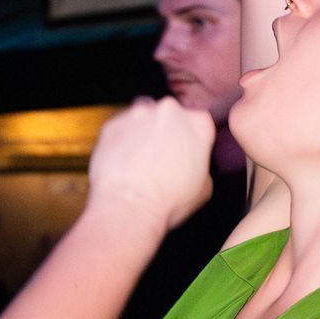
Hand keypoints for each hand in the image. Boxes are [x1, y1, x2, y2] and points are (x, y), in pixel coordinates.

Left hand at [88, 97, 214, 233]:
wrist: (129, 207)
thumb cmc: (167, 201)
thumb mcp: (205, 188)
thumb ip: (202, 164)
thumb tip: (194, 164)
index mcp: (198, 123)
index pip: (199, 122)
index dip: (192, 140)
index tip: (185, 153)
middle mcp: (169, 111)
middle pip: (170, 115)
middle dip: (166, 132)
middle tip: (162, 159)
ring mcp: (139, 114)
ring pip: (143, 117)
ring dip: (143, 133)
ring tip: (140, 161)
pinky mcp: (114, 123)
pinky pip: (120, 128)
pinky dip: (122, 140)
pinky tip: (124, 162)